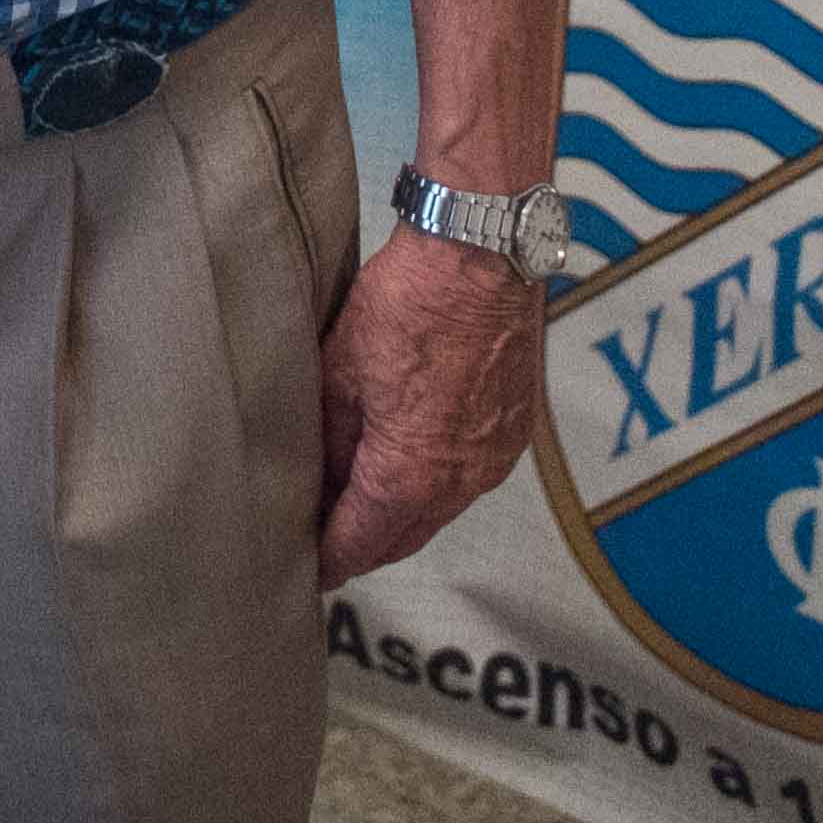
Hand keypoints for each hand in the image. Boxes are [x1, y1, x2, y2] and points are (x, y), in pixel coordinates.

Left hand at [314, 226, 543, 585]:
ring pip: (438, 510)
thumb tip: (319, 475)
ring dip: (401, 512)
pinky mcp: (514, 432)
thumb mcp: (340, 371)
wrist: (481, 255)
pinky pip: (468, 476)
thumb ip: (329, 437)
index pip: (360, 544)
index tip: (308, 568)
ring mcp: (494, 459)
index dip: (328, 559)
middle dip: (364, 543)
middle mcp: (461, 482)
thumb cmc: (408, 303)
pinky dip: (436, 480)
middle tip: (326, 538)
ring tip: (359, 497)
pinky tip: (409, 456)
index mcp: (409, 476)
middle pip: (402, 538)